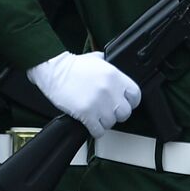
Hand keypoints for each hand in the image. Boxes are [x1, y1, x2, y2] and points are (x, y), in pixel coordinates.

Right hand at [27, 51, 141, 137]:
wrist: (53, 70)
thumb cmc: (72, 65)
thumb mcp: (96, 59)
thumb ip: (109, 66)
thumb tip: (114, 70)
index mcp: (115, 76)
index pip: (136, 95)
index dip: (131, 102)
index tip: (126, 103)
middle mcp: (109, 90)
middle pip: (125, 112)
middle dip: (118, 114)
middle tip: (109, 111)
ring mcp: (98, 103)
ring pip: (111, 123)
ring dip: (104, 122)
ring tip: (97, 116)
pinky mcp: (86, 114)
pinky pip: (98, 131)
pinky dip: (95, 130)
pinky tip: (91, 124)